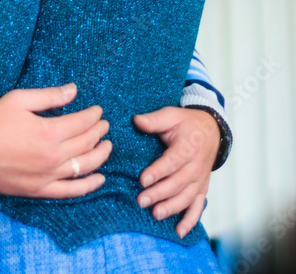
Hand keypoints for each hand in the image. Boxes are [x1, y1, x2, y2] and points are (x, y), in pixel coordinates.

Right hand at [0, 83, 111, 197]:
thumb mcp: (19, 100)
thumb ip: (49, 96)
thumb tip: (73, 90)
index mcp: (48, 132)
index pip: (81, 123)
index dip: (94, 115)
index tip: (98, 110)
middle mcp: (52, 157)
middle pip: (86, 143)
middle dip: (99, 132)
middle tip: (104, 124)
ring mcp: (48, 176)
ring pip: (84, 166)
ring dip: (100, 155)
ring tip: (106, 145)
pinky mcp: (40, 190)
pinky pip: (71, 191)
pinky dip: (89, 185)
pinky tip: (100, 178)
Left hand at [134, 106, 219, 237]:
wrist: (211, 131)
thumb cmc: (187, 124)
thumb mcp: (171, 115)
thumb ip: (154, 120)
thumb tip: (136, 120)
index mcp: (188, 148)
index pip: (172, 162)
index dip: (157, 172)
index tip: (142, 180)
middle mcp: (196, 167)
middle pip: (177, 183)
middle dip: (159, 193)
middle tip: (141, 201)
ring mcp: (200, 180)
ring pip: (186, 197)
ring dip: (172, 207)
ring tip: (156, 214)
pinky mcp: (202, 189)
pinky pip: (198, 207)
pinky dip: (190, 220)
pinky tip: (179, 231)